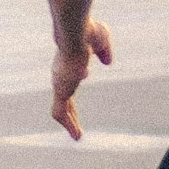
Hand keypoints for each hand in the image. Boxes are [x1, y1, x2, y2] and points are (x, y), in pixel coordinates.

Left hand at [51, 21, 111, 138]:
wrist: (76, 34)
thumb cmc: (87, 32)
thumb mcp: (101, 40)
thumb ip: (104, 51)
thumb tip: (108, 62)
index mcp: (69, 62)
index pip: (70, 75)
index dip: (76, 79)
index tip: (85, 75)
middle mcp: (61, 75)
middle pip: (64, 96)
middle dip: (70, 110)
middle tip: (74, 122)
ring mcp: (60, 83)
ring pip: (61, 107)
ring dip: (69, 122)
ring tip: (77, 135)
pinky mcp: (61, 90)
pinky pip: (60, 112)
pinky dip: (67, 125)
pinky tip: (76, 135)